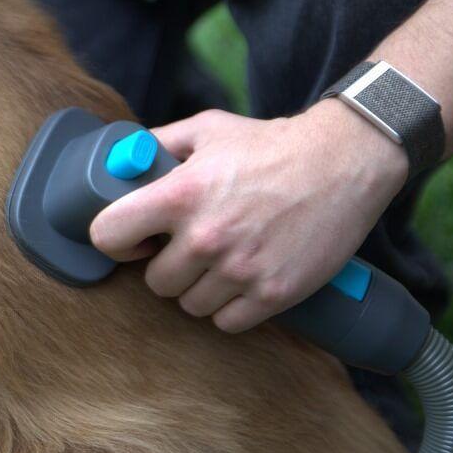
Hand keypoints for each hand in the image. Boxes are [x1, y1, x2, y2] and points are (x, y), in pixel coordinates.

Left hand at [89, 102, 406, 332]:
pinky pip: (227, 322)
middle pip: (154, 282)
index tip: (134, 239)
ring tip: (223, 259)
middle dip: (168, 266)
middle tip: (191, 246)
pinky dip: (232, 308)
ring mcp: (240, 269)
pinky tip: (243, 280)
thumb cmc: (269, 144)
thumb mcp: (206, 129)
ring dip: (201, 288)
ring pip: (190, 305)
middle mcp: (205, 237)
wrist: (344, 162)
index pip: (108, 235)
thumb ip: (158, 145)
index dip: (115, 240)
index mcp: (180, 195)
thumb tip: (119, 161)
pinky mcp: (274, 293)